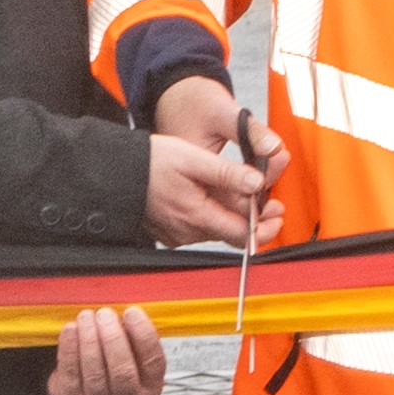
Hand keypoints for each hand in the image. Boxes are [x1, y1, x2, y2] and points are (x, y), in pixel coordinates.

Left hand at [45, 304, 165, 394]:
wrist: (86, 393)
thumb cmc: (113, 364)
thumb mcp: (133, 355)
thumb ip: (133, 337)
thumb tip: (125, 310)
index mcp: (150, 385)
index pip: (153, 361)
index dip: (143, 335)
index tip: (132, 312)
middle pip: (122, 371)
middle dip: (113, 338)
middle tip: (105, 314)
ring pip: (95, 373)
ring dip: (90, 341)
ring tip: (86, 317)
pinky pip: (71, 373)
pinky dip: (70, 348)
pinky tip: (71, 329)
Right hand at [142, 128, 274, 249]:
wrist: (115, 170)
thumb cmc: (151, 161)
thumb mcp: (194, 158)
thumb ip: (227, 173)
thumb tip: (258, 183)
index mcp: (196, 216)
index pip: (242, 235)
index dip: (264, 226)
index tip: (278, 213)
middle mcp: (187, 231)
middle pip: (232, 232)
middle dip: (255, 219)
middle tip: (272, 204)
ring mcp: (177, 234)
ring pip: (217, 229)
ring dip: (235, 216)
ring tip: (249, 194)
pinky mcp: (170, 231)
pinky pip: (200, 227)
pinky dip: (215, 215)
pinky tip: (220, 198)